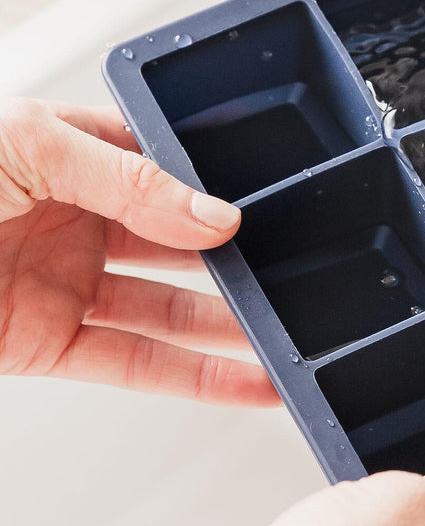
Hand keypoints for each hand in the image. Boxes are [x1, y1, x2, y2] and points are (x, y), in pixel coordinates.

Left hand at [0, 97, 275, 404]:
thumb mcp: (28, 144)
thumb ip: (125, 177)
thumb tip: (213, 214)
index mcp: (73, 154)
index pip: (166, 167)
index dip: (217, 187)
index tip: (270, 204)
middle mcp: (76, 219)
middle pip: (180, 243)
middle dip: (239, 259)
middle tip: (295, 269)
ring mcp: (64, 283)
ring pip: (169, 309)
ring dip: (231, 325)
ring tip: (288, 330)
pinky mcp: (46, 345)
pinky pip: (132, 366)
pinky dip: (196, 380)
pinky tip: (247, 381)